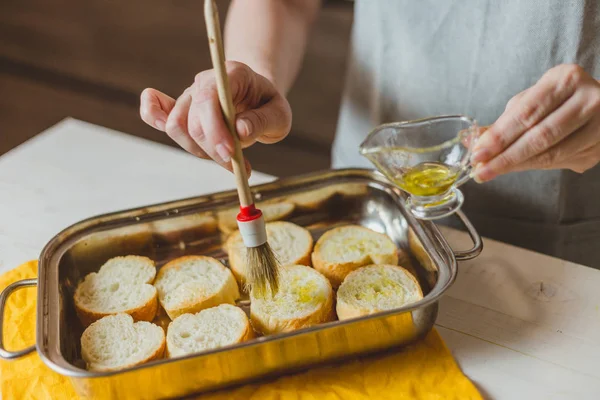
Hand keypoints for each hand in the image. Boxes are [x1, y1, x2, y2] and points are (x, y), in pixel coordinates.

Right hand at [140, 61, 291, 171]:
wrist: (258, 99)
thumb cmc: (268, 106)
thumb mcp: (279, 114)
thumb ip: (262, 121)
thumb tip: (240, 132)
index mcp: (231, 74)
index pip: (210, 99)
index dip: (216, 130)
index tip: (230, 154)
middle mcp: (205, 81)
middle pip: (192, 119)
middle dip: (213, 149)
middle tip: (239, 166)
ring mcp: (190, 94)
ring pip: (177, 127)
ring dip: (200, 150)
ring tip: (227, 158)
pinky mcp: (180, 109)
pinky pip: (154, 111)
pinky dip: (152, 117)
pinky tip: (162, 125)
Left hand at [472, 64, 599, 181]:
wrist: (599, 106)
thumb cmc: (557, 101)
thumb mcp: (531, 101)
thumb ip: (503, 121)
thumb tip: (470, 141)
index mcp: (566, 79)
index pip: (527, 113)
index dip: (500, 136)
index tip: (478, 153)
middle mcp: (589, 99)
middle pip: (541, 136)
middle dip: (505, 156)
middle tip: (481, 170)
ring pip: (552, 153)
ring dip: (517, 166)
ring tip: (491, 171)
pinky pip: (561, 162)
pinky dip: (534, 167)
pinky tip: (515, 168)